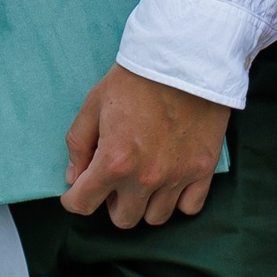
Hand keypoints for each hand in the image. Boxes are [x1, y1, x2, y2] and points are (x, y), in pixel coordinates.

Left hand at [59, 63, 231, 226]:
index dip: (74, 200)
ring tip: (142, 177)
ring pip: (155, 217)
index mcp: (115, 161)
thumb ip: (78, 144)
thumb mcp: (94, 104)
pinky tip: (169, 179)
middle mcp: (146, 177)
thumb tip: (74, 178)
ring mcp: (177, 176)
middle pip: (123, 218)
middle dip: (111, 201)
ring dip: (144, 202)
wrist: (183, 58)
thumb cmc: (135, 78)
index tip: (76, 193)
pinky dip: (177, 199)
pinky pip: (188, 208)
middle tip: (114, 178)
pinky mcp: (203, 170)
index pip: (84, 204)